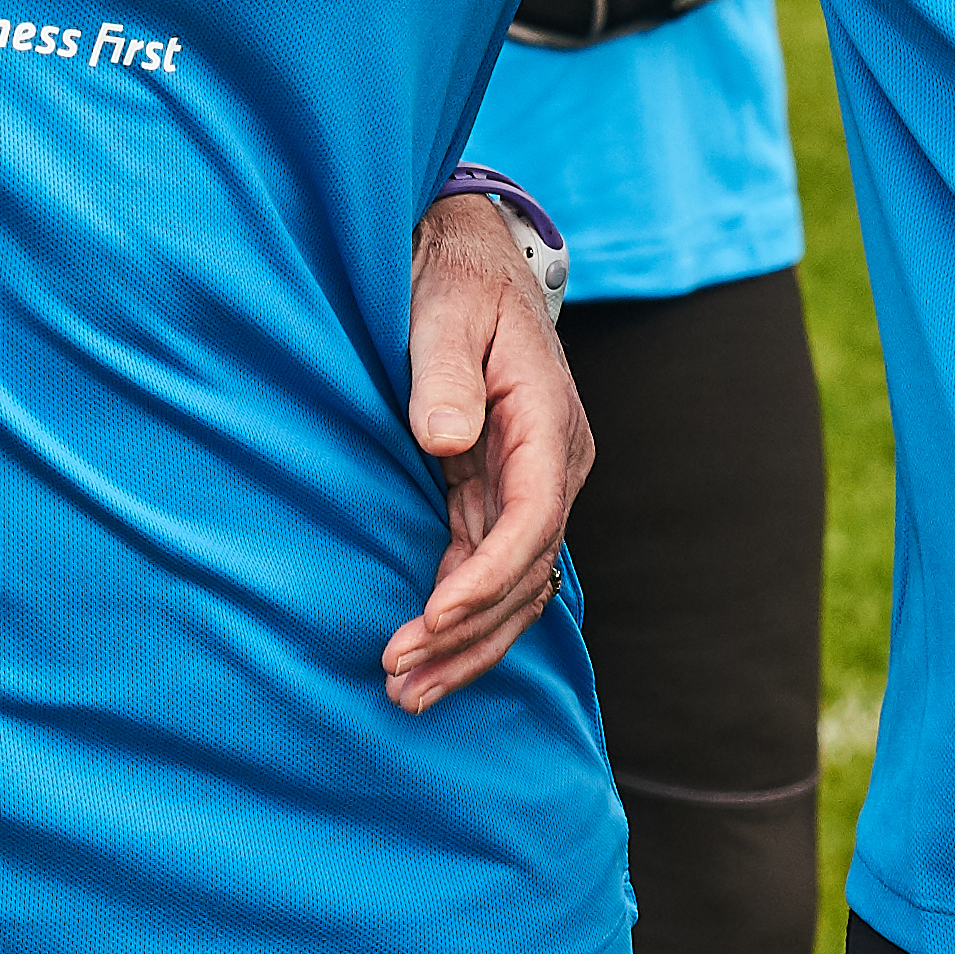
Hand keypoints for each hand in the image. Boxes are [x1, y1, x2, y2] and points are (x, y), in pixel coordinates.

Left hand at [386, 197, 590, 711]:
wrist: (472, 259)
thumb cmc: (455, 281)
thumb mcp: (445, 311)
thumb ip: (445, 373)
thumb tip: (444, 439)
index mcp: (548, 424)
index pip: (534, 520)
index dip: (487, 578)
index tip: (434, 617)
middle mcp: (554, 466)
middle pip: (526, 574)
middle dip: (469, 635)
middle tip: (400, 678)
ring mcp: (532, 485)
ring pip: (512, 587)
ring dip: (466, 644)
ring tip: (407, 694)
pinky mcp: (500, 494)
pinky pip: (490, 570)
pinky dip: (461, 616)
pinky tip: (425, 655)